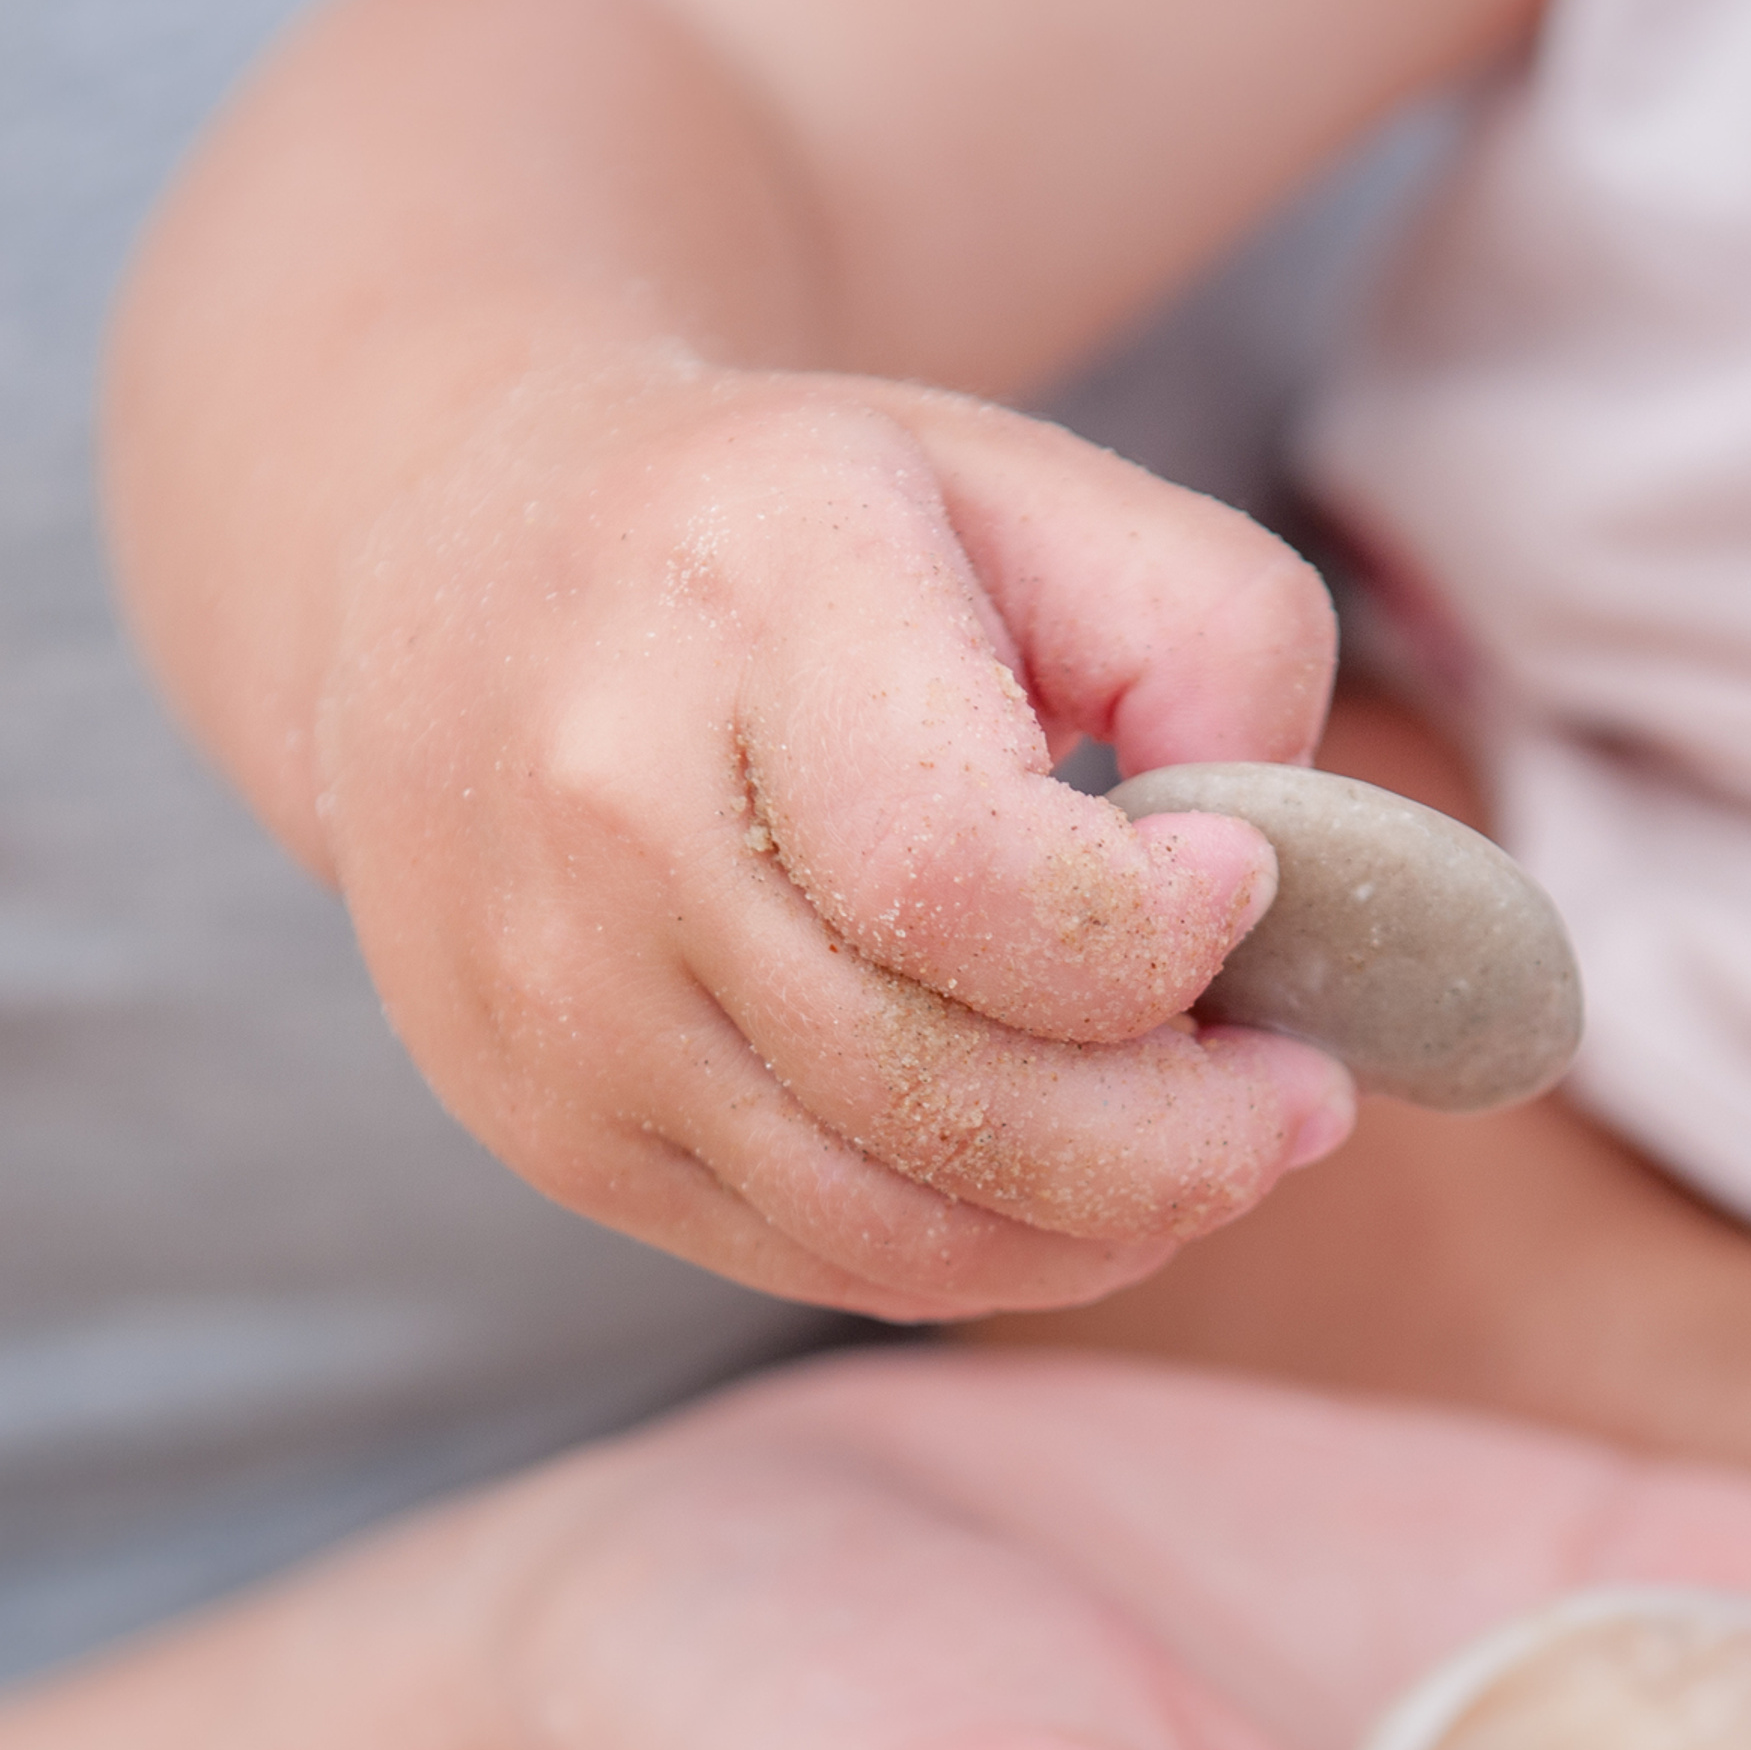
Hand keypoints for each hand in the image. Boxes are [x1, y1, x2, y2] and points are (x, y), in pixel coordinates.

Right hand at [312, 362, 1353, 1318]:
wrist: (452, 586)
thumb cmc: (797, 539)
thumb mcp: (1033, 486)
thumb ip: (1217, 645)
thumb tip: (1282, 894)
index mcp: (739, 608)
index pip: (964, 880)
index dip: (1152, 936)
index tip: (1236, 884)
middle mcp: (611, 824)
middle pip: (951, 1096)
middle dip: (1187, 1139)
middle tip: (1298, 1100)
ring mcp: (563, 1009)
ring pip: (899, 1230)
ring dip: (1111, 1224)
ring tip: (1209, 1148)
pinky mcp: (557, 1134)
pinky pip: (827, 1262)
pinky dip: (995, 1256)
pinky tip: (1072, 1179)